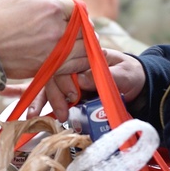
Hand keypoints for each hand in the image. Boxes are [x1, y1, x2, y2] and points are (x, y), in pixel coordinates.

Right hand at [0, 0, 83, 78]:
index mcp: (50, 6)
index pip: (77, 7)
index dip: (75, 11)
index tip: (71, 16)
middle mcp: (57, 28)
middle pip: (85, 28)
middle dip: (82, 29)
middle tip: (76, 31)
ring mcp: (56, 49)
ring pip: (85, 49)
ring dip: (84, 46)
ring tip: (78, 46)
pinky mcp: (51, 67)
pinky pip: (76, 65)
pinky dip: (79, 62)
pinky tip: (74, 59)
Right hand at [28, 47, 146, 122]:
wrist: (137, 84)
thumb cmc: (130, 73)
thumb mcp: (124, 73)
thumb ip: (105, 75)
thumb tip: (81, 79)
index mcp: (85, 55)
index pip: (66, 62)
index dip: (65, 80)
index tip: (73, 96)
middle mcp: (73, 65)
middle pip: (54, 76)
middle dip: (54, 95)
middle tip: (62, 113)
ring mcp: (69, 79)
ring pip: (49, 86)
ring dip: (41, 101)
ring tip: (36, 116)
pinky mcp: (68, 92)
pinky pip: (52, 96)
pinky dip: (41, 105)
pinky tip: (33, 115)